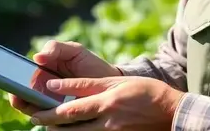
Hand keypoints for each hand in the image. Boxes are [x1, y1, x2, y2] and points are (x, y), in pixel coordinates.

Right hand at [9, 40, 121, 115]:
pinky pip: (51, 122)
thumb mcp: (74, 51)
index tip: (8, 79)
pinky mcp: (63, 118)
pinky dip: (47, 119)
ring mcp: (51, 106)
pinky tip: (49, 114)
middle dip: (18, 96)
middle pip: (22, 98)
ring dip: (32, 109)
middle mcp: (42, 92)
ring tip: (35, 104)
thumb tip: (37, 56)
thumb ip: (56, 49)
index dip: (11, 79)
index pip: (19, 79)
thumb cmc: (89, 65)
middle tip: (18, 95)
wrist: (111, 82)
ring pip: (34, 111)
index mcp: (41, 73)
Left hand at [30, 76, 185, 130]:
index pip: (72, 108)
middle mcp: (107, 123)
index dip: (51, 109)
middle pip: (70, 127)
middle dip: (50, 123)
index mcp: (107, 103)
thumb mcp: (118, 82)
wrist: (172, 113)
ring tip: (53, 125)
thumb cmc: (146, 92)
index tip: (37, 106)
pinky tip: (75, 130)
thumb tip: (61, 85)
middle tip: (37, 118)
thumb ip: (90, 85)